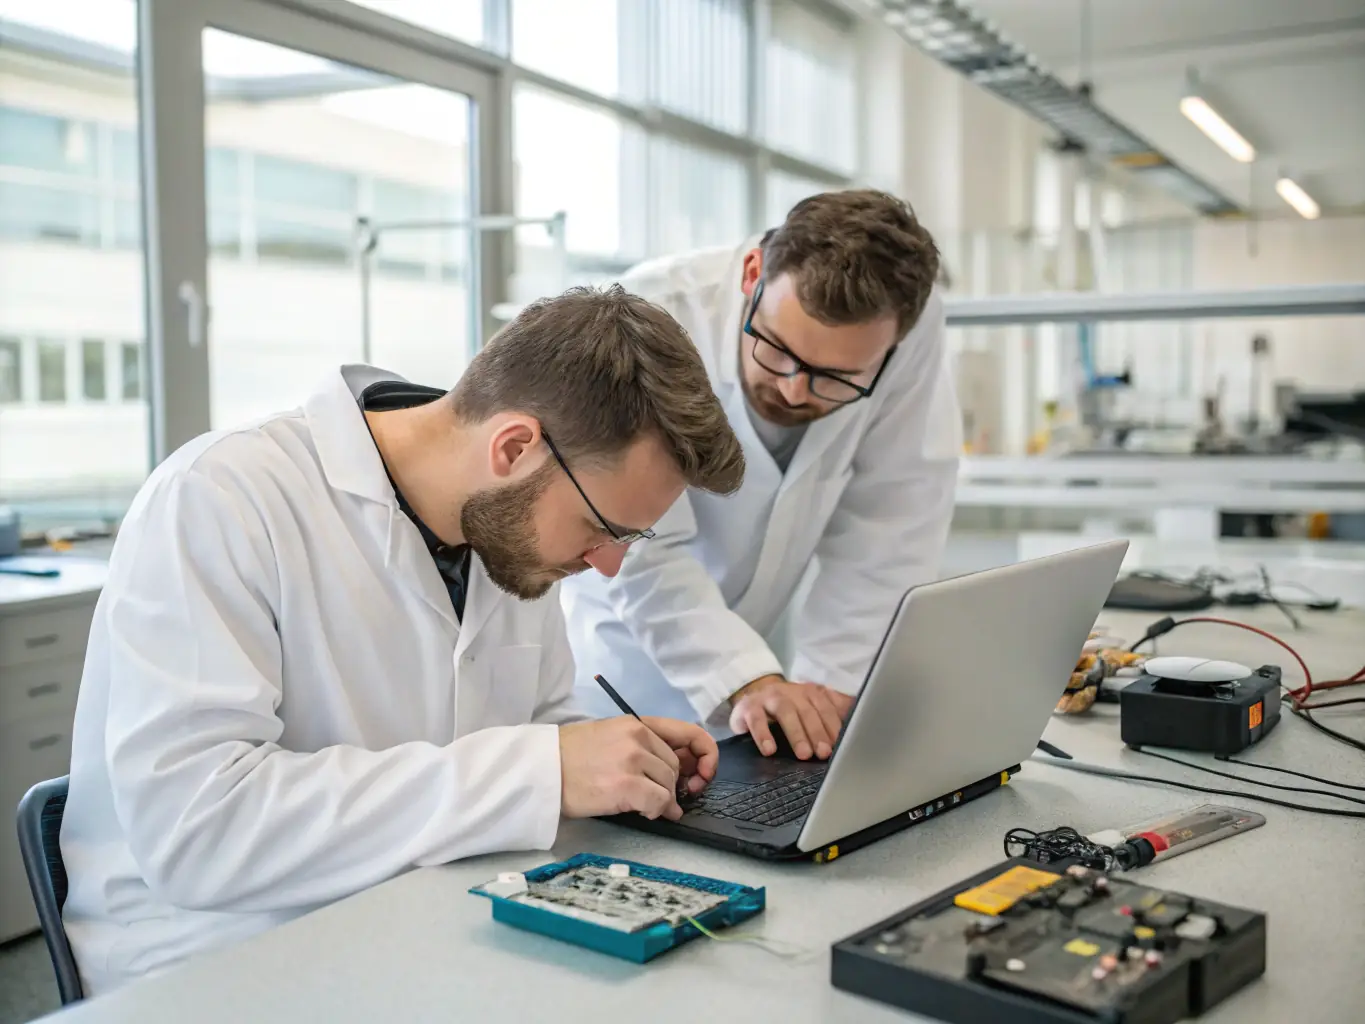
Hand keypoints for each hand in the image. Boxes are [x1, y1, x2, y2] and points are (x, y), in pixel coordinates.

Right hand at [559, 717, 718, 820]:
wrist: (541, 769)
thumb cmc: (571, 757)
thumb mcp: (611, 737)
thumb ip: (644, 746)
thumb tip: (679, 772)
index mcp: (636, 722)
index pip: (690, 733)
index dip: (706, 755)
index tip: (702, 774)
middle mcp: (638, 736)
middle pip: (676, 766)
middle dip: (673, 786)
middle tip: (662, 799)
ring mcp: (632, 759)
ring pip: (669, 785)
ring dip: (662, 800)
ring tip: (645, 805)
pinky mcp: (625, 784)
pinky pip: (659, 802)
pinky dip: (657, 811)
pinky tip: (643, 811)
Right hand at [728, 675, 854, 759]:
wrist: (753, 696)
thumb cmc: (789, 707)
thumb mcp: (812, 707)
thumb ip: (836, 710)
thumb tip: (863, 716)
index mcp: (811, 693)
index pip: (827, 707)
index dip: (835, 725)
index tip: (842, 745)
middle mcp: (792, 692)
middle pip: (808, 710)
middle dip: (818, 732)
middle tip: (824, 753)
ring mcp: (769, 698)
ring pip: (785, 711)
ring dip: (796, 733)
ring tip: (803, 754)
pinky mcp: (748, 708)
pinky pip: (756, 719)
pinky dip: (762, 734)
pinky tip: (769, 750)